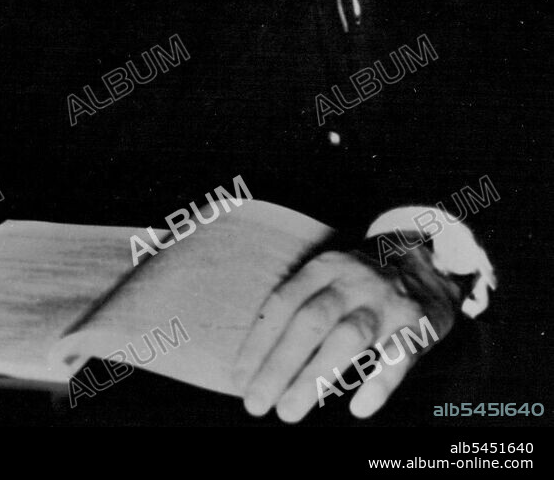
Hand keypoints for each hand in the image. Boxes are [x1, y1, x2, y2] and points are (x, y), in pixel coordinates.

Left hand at [234, 249, 455, 422]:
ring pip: (348, 337)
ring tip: (289, 411)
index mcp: (324, 267)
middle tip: (255, 404)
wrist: (430, 259)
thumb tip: (261, 363)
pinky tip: (359, 407)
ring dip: (316, 376)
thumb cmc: (364, 281)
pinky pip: (399, 355)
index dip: (258, 342)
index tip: (239, 379)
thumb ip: (303, 308)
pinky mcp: (418, 325)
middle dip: (279, 364)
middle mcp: (352, 281)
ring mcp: (386, 303)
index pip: (283, 302)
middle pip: (310, 321)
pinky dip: (379, 382)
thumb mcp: (331, 276)